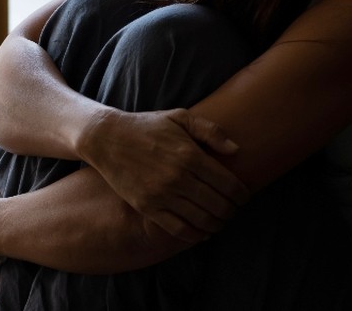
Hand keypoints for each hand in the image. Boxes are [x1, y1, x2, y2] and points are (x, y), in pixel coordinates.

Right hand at [77, 108, 249, 241]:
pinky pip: (178, 229)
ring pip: (202, 220)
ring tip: (221, 221)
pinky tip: (203, 232)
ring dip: (217, 224)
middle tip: (234, 210)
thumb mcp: (180, 117)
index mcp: (190, 155)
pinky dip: (195, 235)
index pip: (228, 184)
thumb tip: (236, 150)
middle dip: (232, 211)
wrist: (107, 138)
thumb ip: (210, 131)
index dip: (242, 194)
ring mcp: (162, 194)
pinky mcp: (147, 207)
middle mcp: (178, 177)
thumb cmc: (146, 126)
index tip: (244, 196)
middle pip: (219, 205)